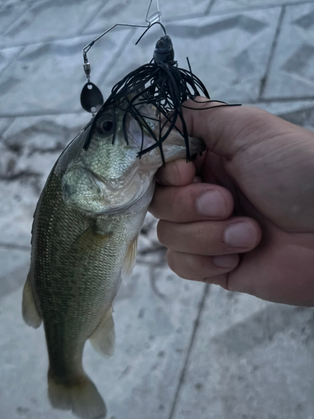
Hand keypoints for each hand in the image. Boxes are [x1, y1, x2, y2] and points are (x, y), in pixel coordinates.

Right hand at [150, 98, 313, 305]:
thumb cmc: (300, 173)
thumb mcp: (248, 128)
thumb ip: (197, 117)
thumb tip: (155, 121)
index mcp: (210, 160)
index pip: (160, 168)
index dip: (166, 174)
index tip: (187, 173)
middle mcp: (204, 195)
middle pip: (159, 202)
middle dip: (189, 205)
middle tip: (227, 203)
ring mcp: (208, 231)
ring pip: (167, 235)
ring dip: (207, 236)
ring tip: (250, 234)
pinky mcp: (215, 265)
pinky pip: (181, 265)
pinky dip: (205, 261)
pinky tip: (238, 256)